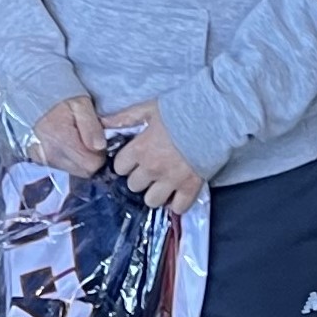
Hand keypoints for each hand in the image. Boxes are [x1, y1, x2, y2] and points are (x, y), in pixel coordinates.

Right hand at [32, 94, 105, 174]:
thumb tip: (99, 147)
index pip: (91, 164)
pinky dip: (69, 159)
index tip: (99, 140)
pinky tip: (68, 143)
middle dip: (92, 158)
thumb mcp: (81, 103)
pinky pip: (62, 167)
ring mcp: (42, 159)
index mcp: (61, 139)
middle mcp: (50, 154)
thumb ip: (91, 126)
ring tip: (78, 139)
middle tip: (90, 139)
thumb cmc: (60, 96)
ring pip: (74, 170)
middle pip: (83, 171)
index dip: (100, 154)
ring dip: (81, 159)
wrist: (32, 92)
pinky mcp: (38, 159)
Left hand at [101, 99, 206, 213]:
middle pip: (133, 186)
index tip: (135, 158)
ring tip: (163, 183)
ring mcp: (171, 180)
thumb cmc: (180, 110)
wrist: (214, 116)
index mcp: (139, 150)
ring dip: (155, 193)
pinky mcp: (190, 187)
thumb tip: (103, 123)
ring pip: (151, 201)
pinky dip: (177, 203)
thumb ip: (125, 118)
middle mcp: (152, 169)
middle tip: (151, 168)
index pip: (120, 168)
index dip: (127, 163)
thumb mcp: (149, 109)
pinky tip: (179, 193)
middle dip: (140, 178)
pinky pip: (178, 208)